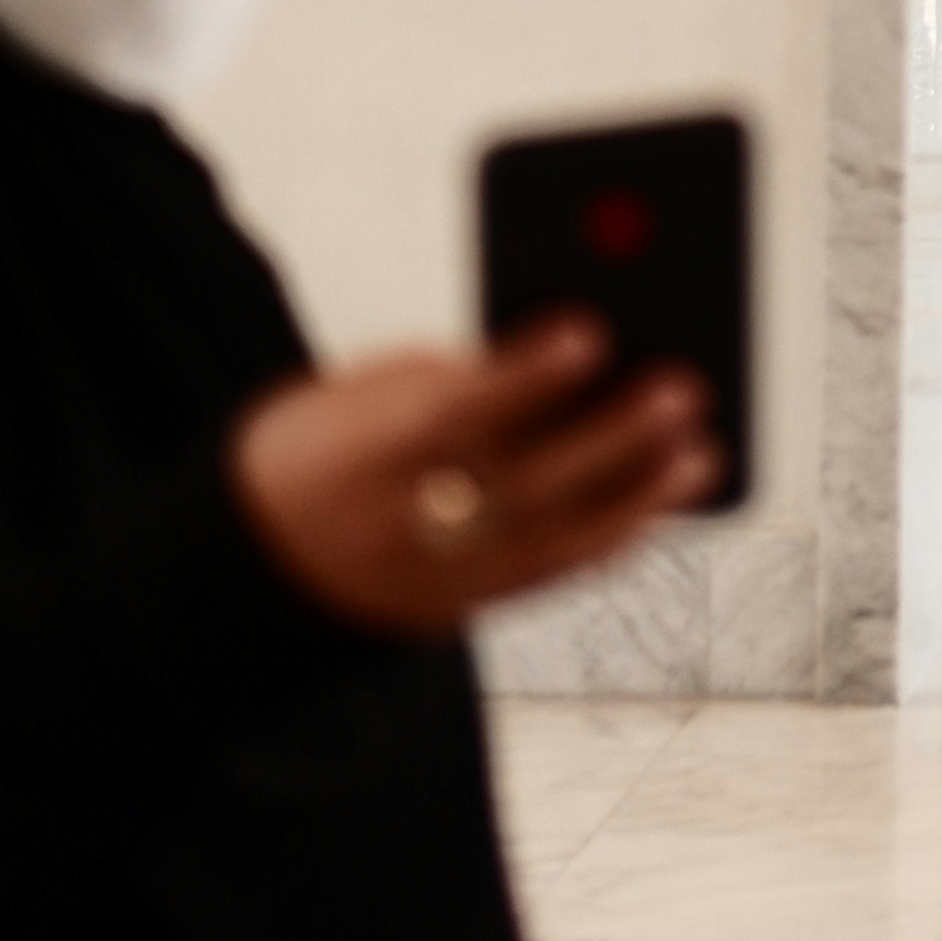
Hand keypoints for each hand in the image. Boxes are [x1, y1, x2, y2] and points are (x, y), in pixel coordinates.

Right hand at [231, 321, 717, 631]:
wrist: (240, 569)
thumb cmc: (312, 449)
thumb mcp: (344, 397)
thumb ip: (440, 380)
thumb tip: (546, 365)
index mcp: (362, 454)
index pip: (453, 412)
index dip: (522, 374)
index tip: (590, 330)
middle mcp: (404, 525)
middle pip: (520, 482)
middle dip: (609, 437)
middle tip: (683, 387)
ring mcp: (435, 578)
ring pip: (548, 541)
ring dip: (635, 496)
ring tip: (701, 452)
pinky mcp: (459, 610)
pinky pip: (546, 577)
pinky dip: (609, 538)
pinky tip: (660, 501)